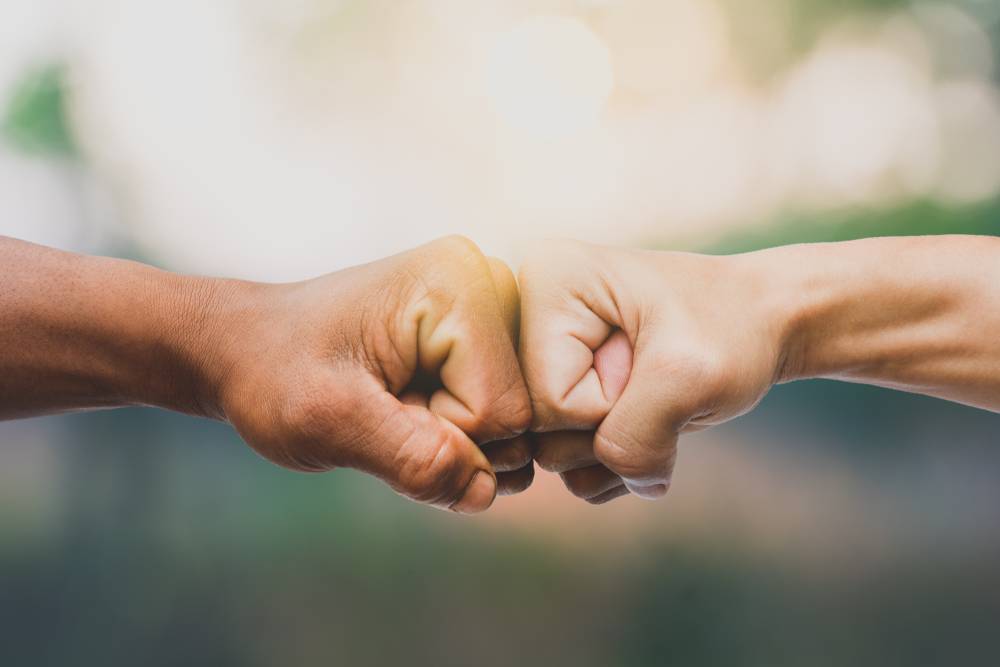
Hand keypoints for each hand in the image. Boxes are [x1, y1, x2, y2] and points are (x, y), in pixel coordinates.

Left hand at [197, 236, 532, 513]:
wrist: (244, 346)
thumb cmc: (274, 371)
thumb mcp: (330, 422)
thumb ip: (412, 459)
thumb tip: (487, 492)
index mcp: (460, 284)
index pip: (502, 411)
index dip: (441, 436)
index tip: (379, 408)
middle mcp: (489, 284)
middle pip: (519, 416)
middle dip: (452, 439)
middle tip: (384, 408)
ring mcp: (489, 309)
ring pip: (513, 423)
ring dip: (453, 439)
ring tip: (394, 404)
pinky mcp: (480, 335)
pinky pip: (499, 415)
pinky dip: (455, 430)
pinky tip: (409, 403)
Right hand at [518, 241, 786, 502]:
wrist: (761, 323)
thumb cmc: (731, 329)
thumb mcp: (690, 377)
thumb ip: (637, 439)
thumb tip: (610, 488)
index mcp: (546, 281)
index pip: (547, 399)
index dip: (609, 405)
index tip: (649, 362)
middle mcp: (527, 313)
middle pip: (540, 430)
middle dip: (612, 427)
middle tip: (655, 382)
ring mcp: (541, 355)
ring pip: (551, 454)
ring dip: (618, 450)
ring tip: (657, 400)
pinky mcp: (560, 387)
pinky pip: (568, 464)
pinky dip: (618, 462)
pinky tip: (650, 420)